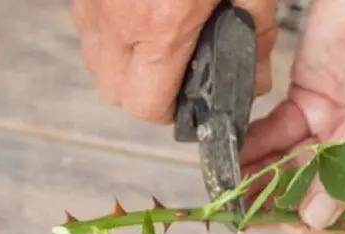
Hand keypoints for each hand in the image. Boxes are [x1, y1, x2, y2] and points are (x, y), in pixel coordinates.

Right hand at [71, 0, 277, 122]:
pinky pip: (89, 24)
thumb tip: (255, 80)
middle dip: (144, 92)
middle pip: (114, 89)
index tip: (186, 101)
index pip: (144, 104)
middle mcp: (114, 15)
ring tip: (161, 42)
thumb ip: (254, 37)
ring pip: (96, 58)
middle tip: (176, 73)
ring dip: (126, 63)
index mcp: (159, 25)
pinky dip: (112, 32)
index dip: (168, 111)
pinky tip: (143, 12)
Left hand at [240, 0, 344, 233]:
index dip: (334, 223)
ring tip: (232, 193)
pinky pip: (278, 132)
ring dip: (264, 180)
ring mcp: (335, 127)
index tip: (298, 224)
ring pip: (295, 166)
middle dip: (286, 205)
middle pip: (323, 192)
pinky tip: (235, 158)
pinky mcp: (309, 102)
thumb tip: (319, 218)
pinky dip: (256, 146)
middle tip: (250, 214)